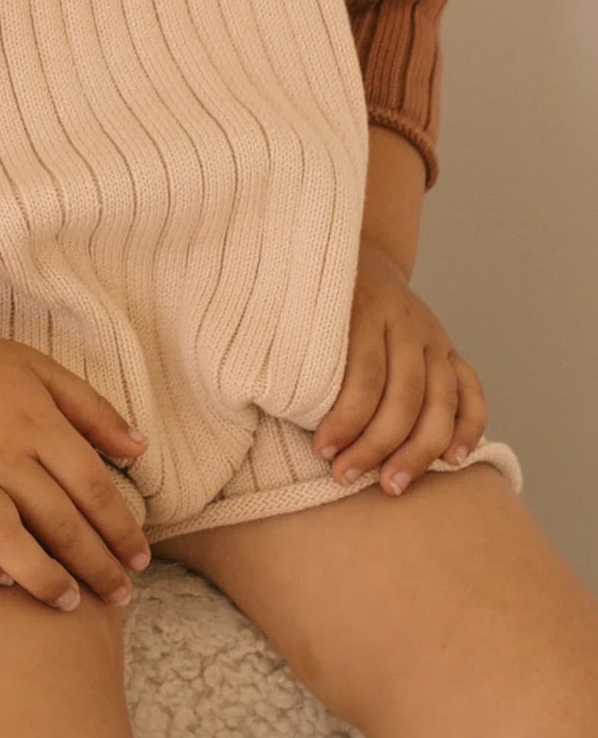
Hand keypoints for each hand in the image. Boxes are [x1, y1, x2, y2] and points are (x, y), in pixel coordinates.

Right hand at [0, 319, 150, 611]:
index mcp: (37, 423)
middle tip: (119, 596)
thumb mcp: (35, 366)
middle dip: (99, 566)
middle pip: (61, 521)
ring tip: (67, 603)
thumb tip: (140, 449)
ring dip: (43, 578)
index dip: (123, 530)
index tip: (139, 559)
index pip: (95, 488)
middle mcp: (3, 454)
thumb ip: (91, 406)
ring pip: (8, 538)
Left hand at [312, 240, 487, 495]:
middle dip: (377, 444)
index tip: (322, 451)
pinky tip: (452, 460)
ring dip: (419, 450)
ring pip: (441, 401)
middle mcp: (408, 322)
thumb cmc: (312, 293)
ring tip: (392, 484)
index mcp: (366, 307)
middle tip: (347, 477)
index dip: (345, 418)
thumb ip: (291, 342)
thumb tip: (265, 393)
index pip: (363, 373)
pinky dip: (469, 428)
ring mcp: (435, 337)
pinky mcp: (452, 350)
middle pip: (404, 395)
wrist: (357, 253)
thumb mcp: (297, 304)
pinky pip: (472, 392)